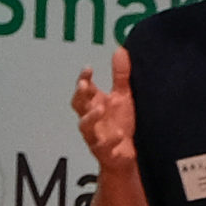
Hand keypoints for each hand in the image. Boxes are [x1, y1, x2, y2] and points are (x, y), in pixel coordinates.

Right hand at [71, 47, 137, 177]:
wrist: (127, 156)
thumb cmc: (121, 124)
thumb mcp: (123, 97)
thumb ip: (120, 75)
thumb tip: (119, 50)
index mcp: (95, 104)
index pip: (84, 90)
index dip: (83, 79)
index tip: (88, 69)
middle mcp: (92, 119)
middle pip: (78, 105)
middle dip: (79, 95)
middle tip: (84, 86)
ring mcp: (96, 136)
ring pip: (84, 126)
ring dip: (90, 117)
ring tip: (101, 108)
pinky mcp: (104, 152)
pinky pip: (103, 147)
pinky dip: (111, 141)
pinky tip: (119, 134)